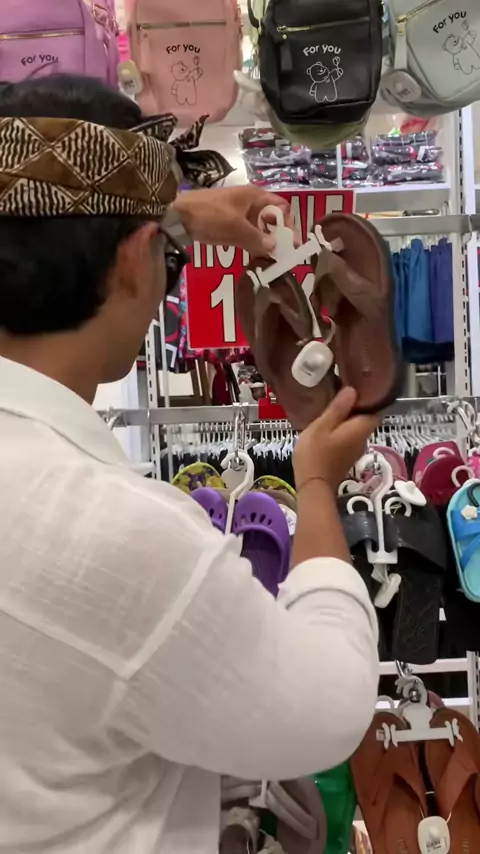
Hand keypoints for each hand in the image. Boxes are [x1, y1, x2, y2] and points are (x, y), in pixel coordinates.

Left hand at [172, 186, 297, 256]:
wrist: (177, 216)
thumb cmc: (209, 215)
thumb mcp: (235, 228)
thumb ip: (257, 238)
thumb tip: (276, 248)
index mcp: (255, 196)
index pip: (281, 208)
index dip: (287, 224)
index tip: (288, 243)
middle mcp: (250, 202)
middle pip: (272, 219)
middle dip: (278, 236)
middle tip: (281, 255)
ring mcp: (238, 213)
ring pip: (259, 228)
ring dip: (265, 242)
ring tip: (270, 259)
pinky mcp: (228, 224)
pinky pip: (246, 234)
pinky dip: (252, 244)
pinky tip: (255, 257)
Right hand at [293, 388, 380, 490]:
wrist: (313, 487)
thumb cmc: (315, 454)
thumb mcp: (322, 427)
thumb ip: (338, 408)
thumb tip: (353, 390)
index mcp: (361, 429)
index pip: (376, 409)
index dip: (369, 398)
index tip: (357, 388)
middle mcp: (363, 439)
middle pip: (366, 418)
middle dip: (356, 407)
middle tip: (340, 394)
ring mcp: (356, 450)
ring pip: (356, 428)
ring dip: (347, 419)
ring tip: (332, 408)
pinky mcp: (347, 457)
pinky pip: (349, 437)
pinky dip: (342, 430)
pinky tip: (328, 427)